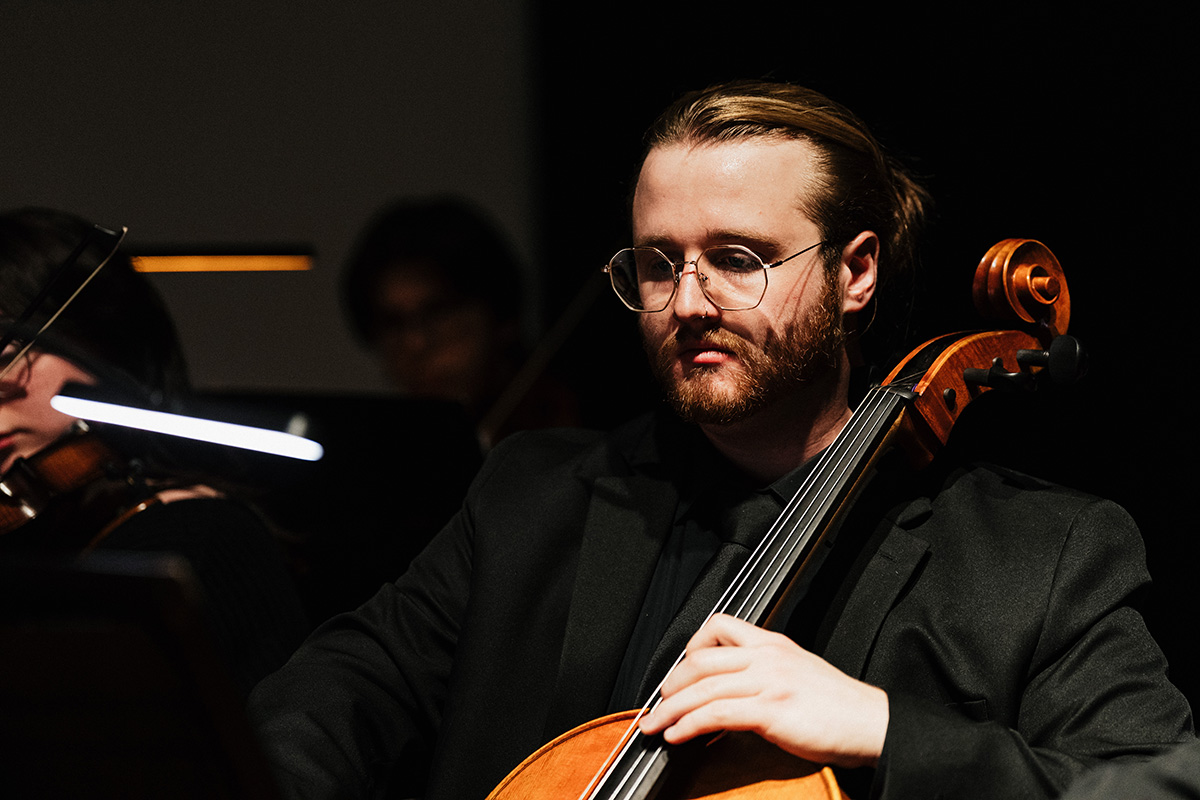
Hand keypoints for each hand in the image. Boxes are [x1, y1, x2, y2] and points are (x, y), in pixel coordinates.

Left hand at [636, 613, 887, 767]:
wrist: (873, 724)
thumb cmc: (839, 706)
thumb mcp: (798, 673)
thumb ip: (764, 672)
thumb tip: (731, 689)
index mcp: (773, 643)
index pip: (719, 626)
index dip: (691, 647)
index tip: (680, 671)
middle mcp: (767, 656)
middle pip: (700, 660)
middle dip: (670, 683)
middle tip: (658, 702)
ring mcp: (768, 681)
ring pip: (702, 688)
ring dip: (671, 709)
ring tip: (656, 725)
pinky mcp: (770, 710)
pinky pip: (717, 713)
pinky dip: (690, 723)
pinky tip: (679, 734)